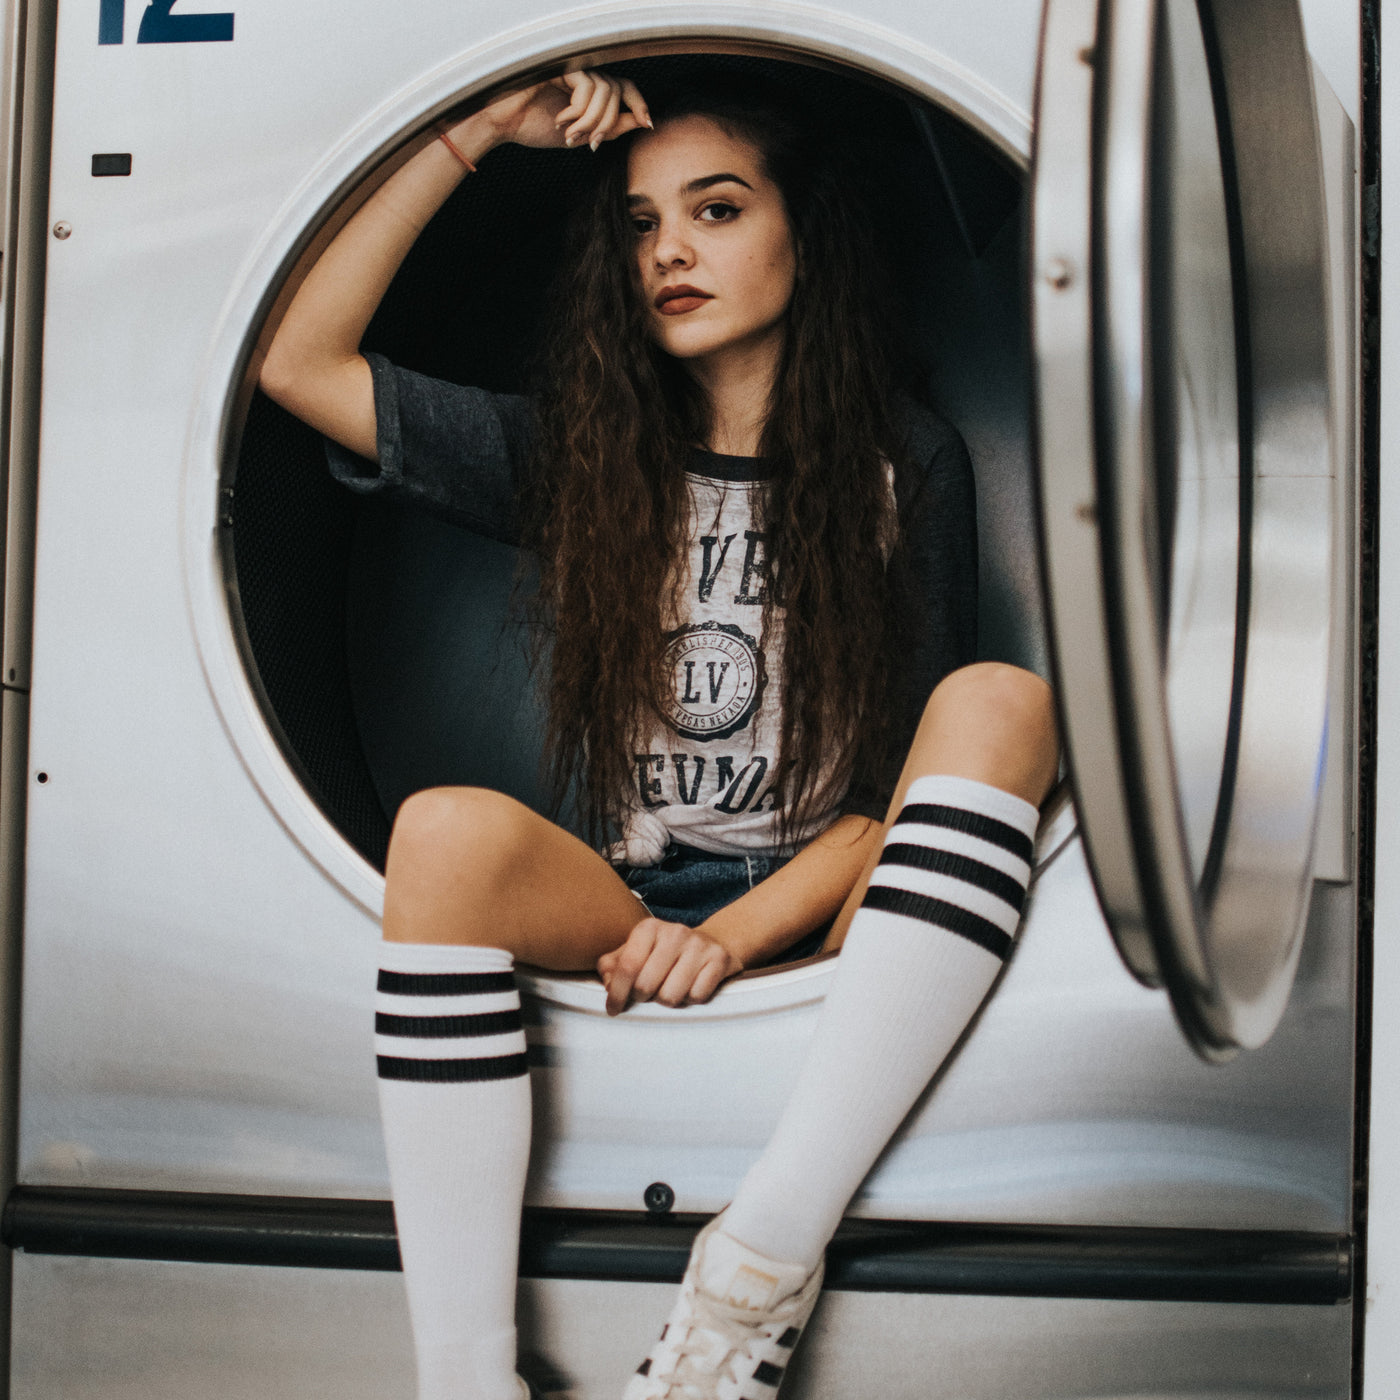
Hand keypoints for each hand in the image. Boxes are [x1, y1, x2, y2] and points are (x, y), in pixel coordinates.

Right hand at [469, 69, 650, 153]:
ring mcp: (570, 68)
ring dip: (591, 119)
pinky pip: (586, 86)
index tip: (648, 123)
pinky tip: (560, 119)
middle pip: (616, 90)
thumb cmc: (533, 126)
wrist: (503, 124)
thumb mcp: (580, 135)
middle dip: (608, 121)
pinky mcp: (559, 66)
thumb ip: (609, 128)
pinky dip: (578, 109)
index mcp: (587, 89)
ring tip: (570, 133)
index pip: (623, 87)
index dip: (638, 102)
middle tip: (591, 142)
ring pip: (604, 90)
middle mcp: (581, 74)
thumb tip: (640, 121)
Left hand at [597, 917, 742, 1014]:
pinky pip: (696, 997)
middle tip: (649, 993)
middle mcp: (674, 932)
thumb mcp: (636, 952)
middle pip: (646, 986)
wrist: (711, 942)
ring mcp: (699, 945)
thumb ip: (612, 966)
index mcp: (649, 928)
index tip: (613, 1010)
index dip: (617, 994)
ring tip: (671, 988)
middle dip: (644, 998)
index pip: (627, 967)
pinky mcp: (719, 959)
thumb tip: (608, 984)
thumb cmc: (663, 953)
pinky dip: (691, 999)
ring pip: (670, 996)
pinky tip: (690, 986)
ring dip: (668, 1000)